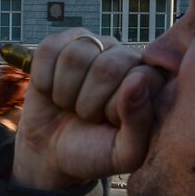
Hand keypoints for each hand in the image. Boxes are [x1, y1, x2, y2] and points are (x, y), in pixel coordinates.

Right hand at [11, 28, 163, 190]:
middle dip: (89, 104)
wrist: (52, 152)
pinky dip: (44, 80)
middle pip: (106, 67)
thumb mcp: (125, 152)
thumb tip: (138, 80)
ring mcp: (92, 45)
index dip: (116, 109)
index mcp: (150, 78)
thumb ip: (140, 122)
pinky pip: (48, 51)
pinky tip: (52, 91)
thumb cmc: (95, 152)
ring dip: (65, 93)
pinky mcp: (59, 43)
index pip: (140, 77)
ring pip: (75, 57)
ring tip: (71, 105)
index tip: (111, 123)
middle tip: (88, 116)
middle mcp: (124, 55)